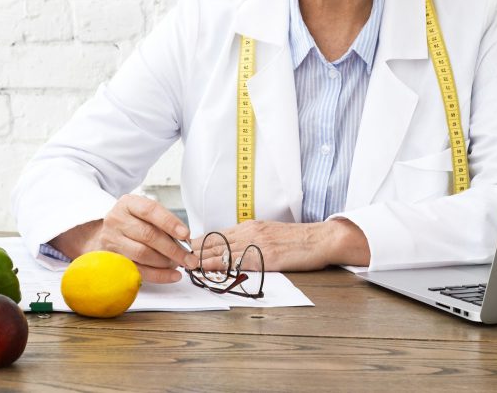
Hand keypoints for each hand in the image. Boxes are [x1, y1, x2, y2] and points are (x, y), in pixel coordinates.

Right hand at [50, 194, 198, 282]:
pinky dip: (159, 275)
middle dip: (173, 249)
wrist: (107, 234)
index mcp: (128, 203)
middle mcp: (116, 219)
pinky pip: (138, 270)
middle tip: (190, 258)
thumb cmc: (134, 222)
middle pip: (148, 235)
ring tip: (180, 263)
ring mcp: (111, 240)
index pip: (150, 210)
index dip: (169, 222)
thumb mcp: (146, 214)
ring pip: (142, 254)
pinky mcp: (112, 259)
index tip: (186, 234)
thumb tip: (185, 241)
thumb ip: (164, 223)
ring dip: (165, 262)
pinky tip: (173, 275)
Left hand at [194, 218, 369, 271]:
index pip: (219, 233)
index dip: (200, 241)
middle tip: (175, 255)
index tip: (184, 246)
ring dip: (201, 257)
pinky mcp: (265, 256)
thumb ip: (254, 239)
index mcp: (252, 226)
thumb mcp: (272, 234)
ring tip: (184, 263)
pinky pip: (238, 261)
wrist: (321, 239)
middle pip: (216, 240)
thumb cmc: (299, 240)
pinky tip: (209, 269)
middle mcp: (250, 232)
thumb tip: (237, 248)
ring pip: (223, 250)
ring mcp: (257, 243)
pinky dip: (220, 264)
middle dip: (195, 249)